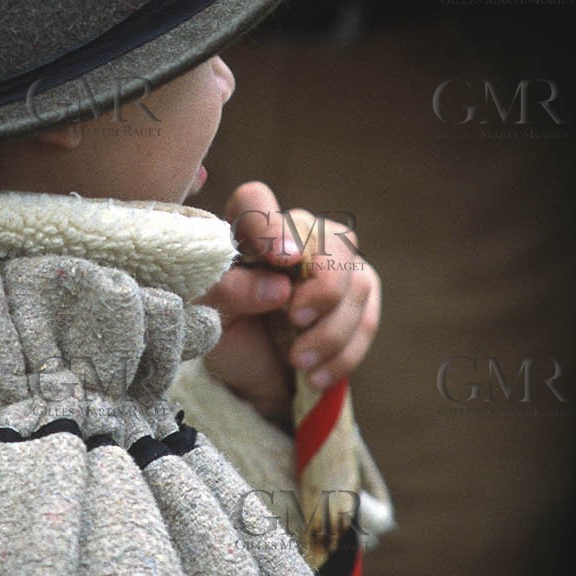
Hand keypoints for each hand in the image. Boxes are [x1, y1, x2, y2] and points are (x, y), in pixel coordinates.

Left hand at [195, 181, 380, 427]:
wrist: (253, 370)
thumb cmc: (225, 329)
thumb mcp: (208, 314)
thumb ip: (228, 292)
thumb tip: (278, 287)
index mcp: (245, 228)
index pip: (255, 201)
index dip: (271, 226)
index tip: (284, 259)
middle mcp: (294, 233)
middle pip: (329, 239)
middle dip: (323, 285)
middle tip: (297, 318)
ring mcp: (333, 261)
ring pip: (356, 281)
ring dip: (331, 330)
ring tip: (299, 361)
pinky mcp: (356, 293)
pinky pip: (368, 318)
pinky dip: (344, 352)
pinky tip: (317, 374)